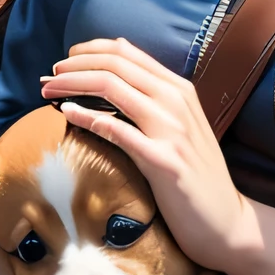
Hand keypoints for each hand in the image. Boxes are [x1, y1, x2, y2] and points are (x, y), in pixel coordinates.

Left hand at [42, 38, 255, 270]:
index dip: (90, 51)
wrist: (226, 223)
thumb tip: (110, 79)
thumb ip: (151, 103)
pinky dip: (88, 118)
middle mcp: (177, 101)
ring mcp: (172, 129)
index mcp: (179, 89)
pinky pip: (118, 130)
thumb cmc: (195, 177)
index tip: (64, 60)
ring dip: (73, 84)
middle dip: (74, 65)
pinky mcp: (164, 160)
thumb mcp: (178, 129)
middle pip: (115, 65)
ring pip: (112, 87)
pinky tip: (67, 115)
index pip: (127, 52)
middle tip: (48, 75)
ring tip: (48, 90)